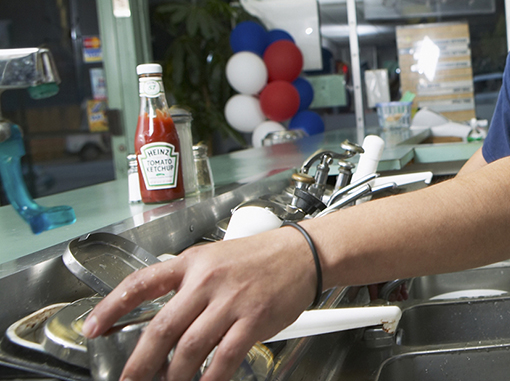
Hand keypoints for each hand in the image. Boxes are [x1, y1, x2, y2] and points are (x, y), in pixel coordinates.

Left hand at [83, 226, 316, 380]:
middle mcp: (207, 281)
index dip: (111, 306)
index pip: (141, 282)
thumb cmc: (260, 258)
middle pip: (161, 328)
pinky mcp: (254, 319)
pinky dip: (211, 378)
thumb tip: (164, 322)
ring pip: (189, 348)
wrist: (303, 254)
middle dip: (139, 364)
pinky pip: (224, 357)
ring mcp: (231, 301)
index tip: (93, 327)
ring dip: (175, 375)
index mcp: (192, 263)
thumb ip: (189, 285)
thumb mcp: (216, 259)